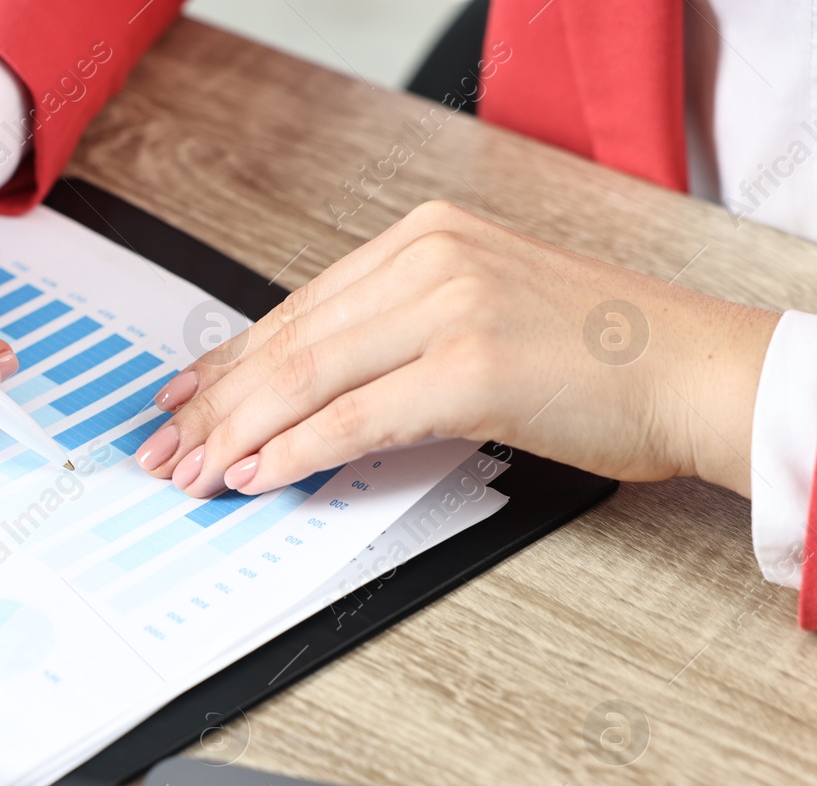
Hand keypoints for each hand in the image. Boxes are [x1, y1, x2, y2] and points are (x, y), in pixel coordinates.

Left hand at [135, 200, 779, 498]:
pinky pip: (354, 417)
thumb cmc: (596, 353)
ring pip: (307, 377)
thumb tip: (302, 393)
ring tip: (192, 472)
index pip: (298, 309)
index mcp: (424, 236)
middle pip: (289, 342)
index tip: (182, 399)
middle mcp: (430, 257)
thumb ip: (392, 338)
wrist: (694, 369)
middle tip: (166, 448)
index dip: (228, 364)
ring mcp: (450, 306)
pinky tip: (253, 474)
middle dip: (215, 405)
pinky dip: (292, 451)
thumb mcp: (479, 313)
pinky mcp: (471, 367)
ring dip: (237, 433)